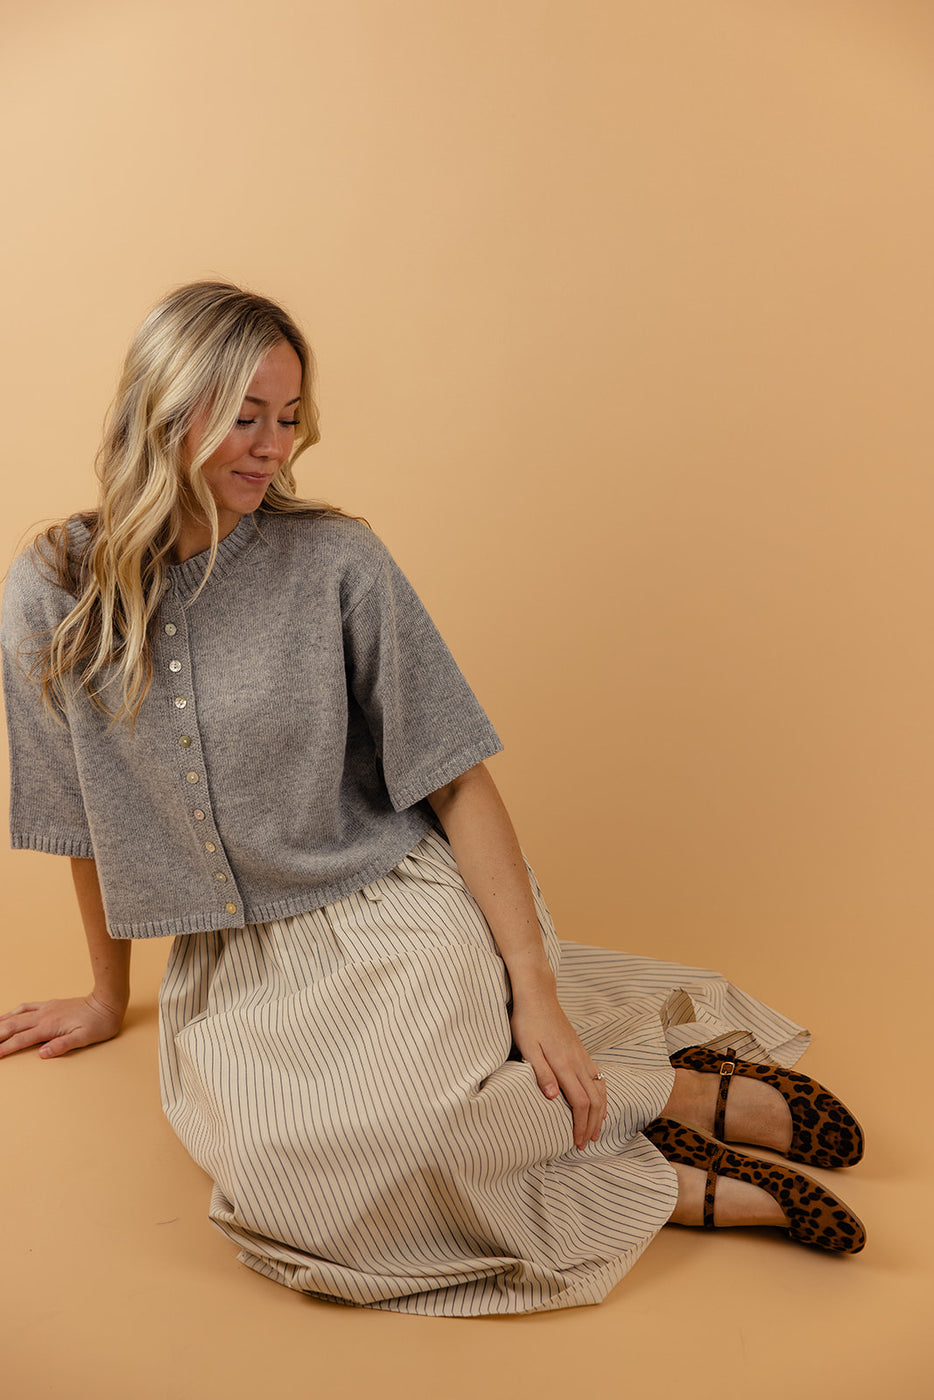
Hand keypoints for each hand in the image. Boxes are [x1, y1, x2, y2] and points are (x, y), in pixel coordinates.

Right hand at [0, 993, 125, 1059]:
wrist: (107, 1002)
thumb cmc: (99, 1023)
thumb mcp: (84, 1038)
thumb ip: (62, 1046)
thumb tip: (42, 1054)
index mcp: (50, 1026)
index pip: (22, 1039)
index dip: (6, 1048)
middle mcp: (44, 1016)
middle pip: (14, 1026)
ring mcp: (46, 1008)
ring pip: (17, 1015)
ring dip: (1, 1023)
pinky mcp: (51, 1004)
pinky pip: (26, 1007)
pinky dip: (13, 1012)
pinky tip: (8, 1015)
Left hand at [510, 992, 606, 1149]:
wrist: (538, 995)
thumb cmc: (527, 1021)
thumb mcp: (527, 1047)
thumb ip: (540, 1073)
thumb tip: (551, 1098)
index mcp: (564, 1063)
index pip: (580, 1102)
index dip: (580, 1125)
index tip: (577, 1142)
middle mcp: (578, 1061)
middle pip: (594, 1100)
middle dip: (592, 1124)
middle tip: (586, 1143)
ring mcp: (582, 1055)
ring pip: (600, 1089)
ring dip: (600, 1112)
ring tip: (596, 1130)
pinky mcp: (581, 1051)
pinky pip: (599, 1077)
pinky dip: (602, 1094)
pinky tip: (600, 1103)